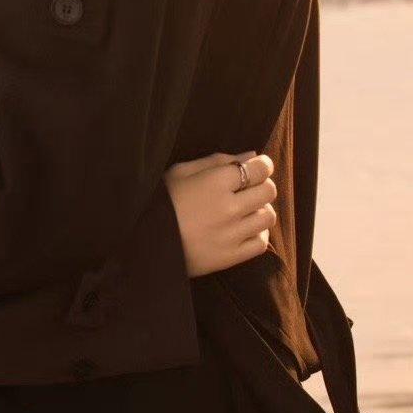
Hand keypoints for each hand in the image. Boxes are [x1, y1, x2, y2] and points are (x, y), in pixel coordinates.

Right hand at [163, 151, 276, 278]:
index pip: (259, 169)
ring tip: (247, 210)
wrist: (144, 242)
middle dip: (262, 185)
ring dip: (261, 210)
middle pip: (268, 191)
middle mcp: (228, 207)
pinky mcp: (230, 256)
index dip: (263, 165)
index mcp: (215, 182)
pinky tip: (245, 229)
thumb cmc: (161, 201)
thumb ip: (217, 161)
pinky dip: (258, 234)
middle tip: (250, 188)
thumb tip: (252, 156)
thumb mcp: (181, 171)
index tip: (258, 167)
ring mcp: (231, 234)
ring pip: (268, 217)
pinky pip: (261, 243)